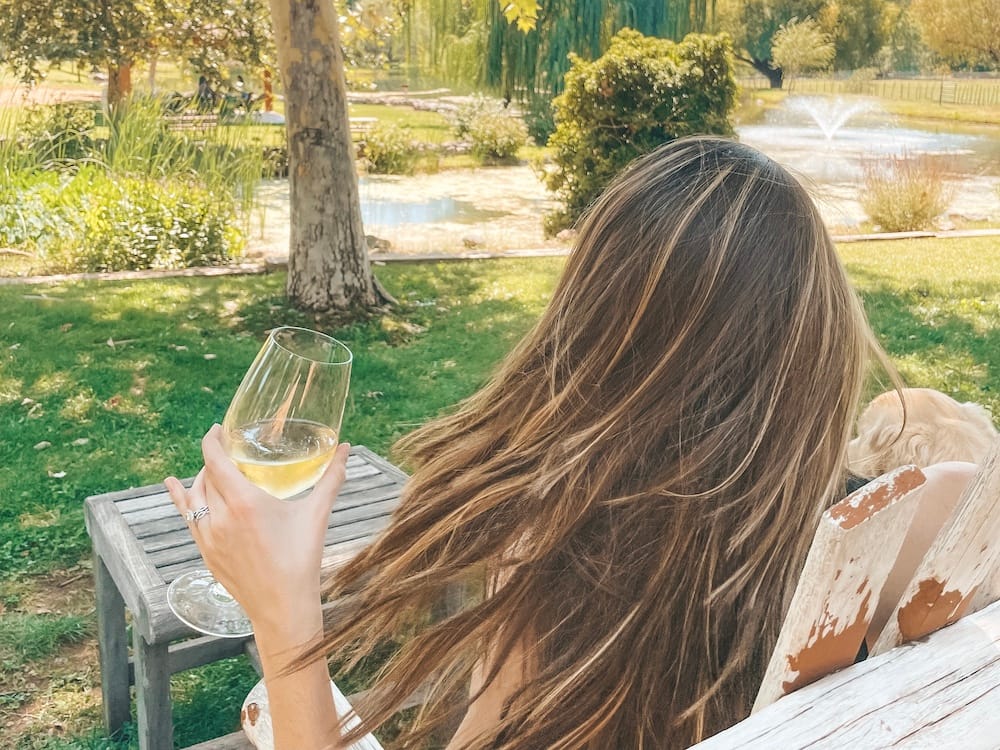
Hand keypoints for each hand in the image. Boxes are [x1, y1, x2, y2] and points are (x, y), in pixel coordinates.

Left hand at [165, 424, 350, 641]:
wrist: (283, 606)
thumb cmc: (302, 559)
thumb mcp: (317, 514)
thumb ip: (331, 477)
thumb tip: (345, 448)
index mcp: (244, 502)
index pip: (215, 461)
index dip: (212, 441)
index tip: (217, 429)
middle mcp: (220, 517)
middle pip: (205, 477)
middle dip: (213, 460)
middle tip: (226, 451)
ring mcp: (209, 537)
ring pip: (193, 498)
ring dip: (199, 479)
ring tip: (209, 470)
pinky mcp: (206, 553)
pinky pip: (188, 519)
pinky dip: (182, 501)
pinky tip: (176, 490)